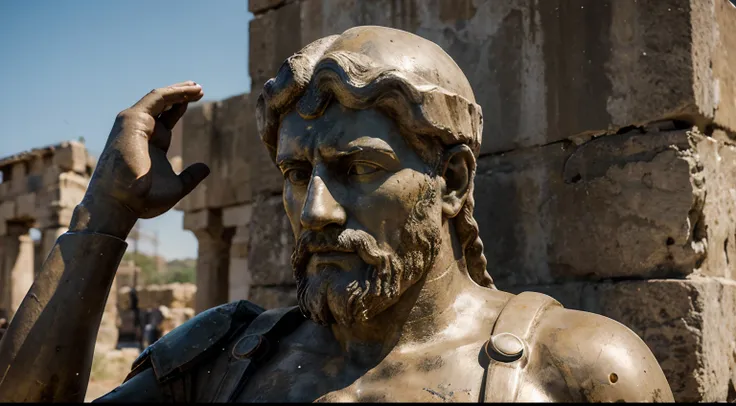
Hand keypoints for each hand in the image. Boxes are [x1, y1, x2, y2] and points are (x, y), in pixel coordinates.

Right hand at [74, 82, 209, 237]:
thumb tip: (206, 167)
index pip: (166, 119)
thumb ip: (190, 177)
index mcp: (150, 144)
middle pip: (162, 105)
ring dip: (179, 91)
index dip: (179, 108)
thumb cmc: (143, 199)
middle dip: (180, 95)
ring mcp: (135, 124)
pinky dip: (173, 93)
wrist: (122, 201)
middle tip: (198, 89)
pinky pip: (156, 99)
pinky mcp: (133, 119)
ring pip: (159, 98)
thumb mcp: (176, 187)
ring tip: (198, 87)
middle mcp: (141, 131)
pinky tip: (189, 92)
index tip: (196, 100)